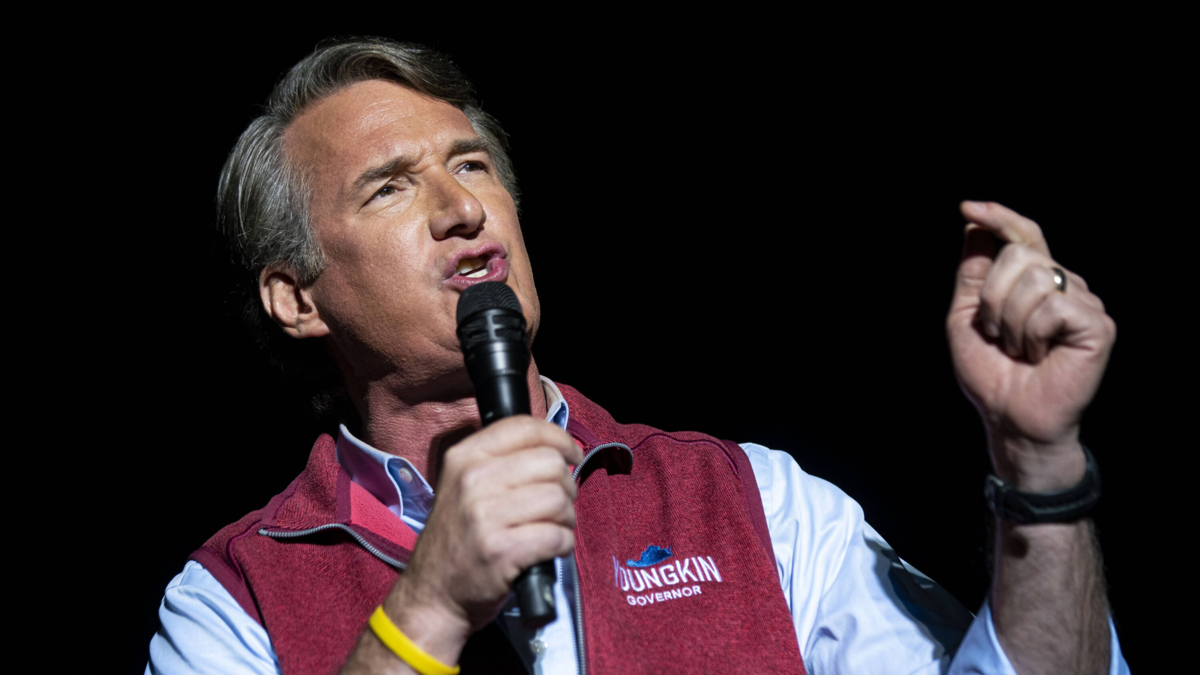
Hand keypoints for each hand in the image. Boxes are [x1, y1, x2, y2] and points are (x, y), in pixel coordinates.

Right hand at [379, 416, 581, 660]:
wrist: (433, 594)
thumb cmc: (459, 539)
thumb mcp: (463, 486)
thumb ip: (502, 462)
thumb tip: (556, 449)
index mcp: (464, 457)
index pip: (524, 427)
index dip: (559, 438)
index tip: (571, 455)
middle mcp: (472, 481)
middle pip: (550, 463)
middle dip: (567, 485)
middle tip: (558, 504)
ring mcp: (484, 516)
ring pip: (558, 499)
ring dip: (567, 518)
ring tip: (552, 529)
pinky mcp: (500, 551)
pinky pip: (557, 536)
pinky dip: (563, 544)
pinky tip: (550, 549)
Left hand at [947, 201, 1115, 491]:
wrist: (1009, 417)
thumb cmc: (991, 373)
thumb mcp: (967, 317)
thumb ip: (972, 273)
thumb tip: (973, 224)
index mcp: (1035, 280)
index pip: (1023, 234)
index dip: (999, 217)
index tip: (967, 206)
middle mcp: (1065, 284)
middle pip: (1018, 254)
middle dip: (991, 298)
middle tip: (999, 335)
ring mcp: (1084, 302)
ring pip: (1033, 279)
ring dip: (1010, 322)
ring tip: (1021, 350)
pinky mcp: (1096, 324)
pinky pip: (1052, 306)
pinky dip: (1032, 334)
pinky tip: (1040, 355)